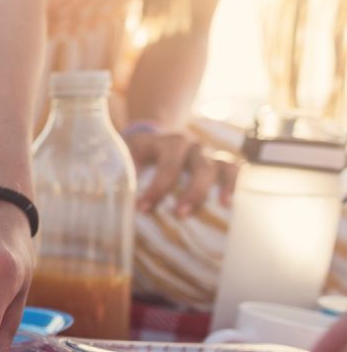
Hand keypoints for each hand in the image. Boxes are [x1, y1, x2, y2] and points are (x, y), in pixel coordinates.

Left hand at [124, 130, 239, 216]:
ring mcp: (207, 153)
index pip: (168, 165)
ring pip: (222, 166)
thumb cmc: (137, 153)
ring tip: (222, 205)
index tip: (143, 209)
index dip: (158, 188)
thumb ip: (123, 173)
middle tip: (180, 214)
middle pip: (200, 166)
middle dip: (192, 192)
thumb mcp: (126, 156)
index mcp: (168, 142)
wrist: (151, 137)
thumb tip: (114, 200)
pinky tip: (231, 201)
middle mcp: (192, 145)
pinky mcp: (218, 161)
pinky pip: (234, 169)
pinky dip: (236, 182)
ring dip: (222, 186)